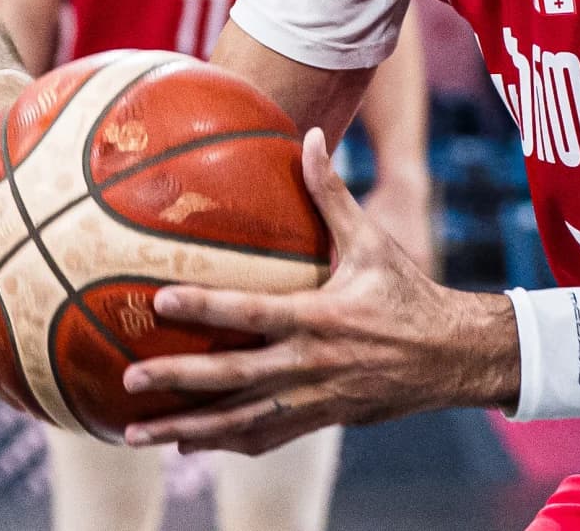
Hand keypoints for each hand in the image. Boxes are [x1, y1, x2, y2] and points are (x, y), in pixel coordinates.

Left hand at [119, 128, 517, 454]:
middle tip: (130, 376)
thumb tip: (311, 135)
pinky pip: (262, 437)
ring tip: (135, 433)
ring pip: (238, 422)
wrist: (449, 357)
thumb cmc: (406, 293)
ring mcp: (311, 401)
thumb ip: (333, 193)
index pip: (250, 312)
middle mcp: (309, 365)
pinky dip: (223, 443)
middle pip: (232, 377)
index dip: (205, 308)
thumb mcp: (372, 241)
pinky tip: (186, 444)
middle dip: (177, 381)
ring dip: (186, 429)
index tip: (159, 300)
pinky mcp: (317, 421)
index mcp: (319, 317)